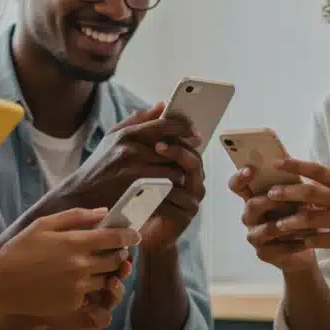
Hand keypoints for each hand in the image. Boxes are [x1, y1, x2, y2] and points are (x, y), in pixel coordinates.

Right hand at [0, 207, 139, 317]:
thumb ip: (75, 216)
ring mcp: (79, 286)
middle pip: (116, 260)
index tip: (136, 235)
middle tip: (115, 249)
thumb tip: (102, 211)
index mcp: (75, 242)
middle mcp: (81, 265)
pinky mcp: (73, 303)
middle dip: (120, 253)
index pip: (115, 238)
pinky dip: (90, 286)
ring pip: (107, 278)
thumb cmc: (20, 251)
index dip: (130, 235)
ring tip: (96, 264)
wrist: (1, 285)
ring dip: (107, 271)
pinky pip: (91, 294)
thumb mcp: (44, 225)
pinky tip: (77, 279)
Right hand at [56, 102, 199, 225]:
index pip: (164, 125)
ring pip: (172, 171)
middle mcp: (130, 150)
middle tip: (192, 158)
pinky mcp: (135, 193)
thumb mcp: (113, 137)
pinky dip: (172, 190)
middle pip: (173, 150)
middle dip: (185, 156)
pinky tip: (172, 190)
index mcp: (127, 134)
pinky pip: (165, 190)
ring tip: (182, 176)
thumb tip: (162, 105)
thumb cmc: (100, 164)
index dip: (184, 128)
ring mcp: (133, 172)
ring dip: (180, 175)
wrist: (80, 194)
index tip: (195, 134)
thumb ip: (137, 120)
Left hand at [140, 130, 204, 251]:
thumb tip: (161, 105)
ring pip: (191, 176)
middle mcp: (194, 178)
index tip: (163, 124)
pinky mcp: (186, 214)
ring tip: (155, 160)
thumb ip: (148, 132)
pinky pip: (182, 200)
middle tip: (157, 145)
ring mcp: (192, 196)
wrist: (135, 226)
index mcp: (185, 163)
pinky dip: (167, 193)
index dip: (179, 132)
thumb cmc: (138, 190)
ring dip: (174, 167)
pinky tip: (150, 187)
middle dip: (177, 150)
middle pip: (194, 158)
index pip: (189, 142)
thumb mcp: (140, 157)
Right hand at [228, 165, 316, 272]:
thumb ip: (288, 178)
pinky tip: (308, 240)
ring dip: (285, 224)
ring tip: (303, 220)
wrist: (309, 243)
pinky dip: (294, 243)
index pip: (236, 185)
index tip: (250, 170)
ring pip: (264, 230)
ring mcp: (255, 236)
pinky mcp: (264, 254)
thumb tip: (288, 156)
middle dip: (268, 201)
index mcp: (253, 196)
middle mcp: (249, 216)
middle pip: (250, 206)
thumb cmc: (299, 210)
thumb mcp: (295, 191)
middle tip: (285, 198)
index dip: (240, 177)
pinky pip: (277, 249)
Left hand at [266, 158, 329, 267]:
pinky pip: (321, 241)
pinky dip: (306, 242)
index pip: (319, 171)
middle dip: (289, 192)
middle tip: (270, 192)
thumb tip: (308, 183)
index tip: (277, 162)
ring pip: (313, 218)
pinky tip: (296, 243)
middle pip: (312, 192)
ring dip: (292, 221)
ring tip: (278, 224)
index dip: (296, 165)